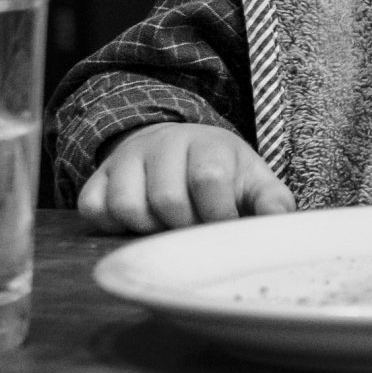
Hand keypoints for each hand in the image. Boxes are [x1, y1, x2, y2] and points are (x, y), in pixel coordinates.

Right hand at [79, 123, 295, 233]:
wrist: (176, 148)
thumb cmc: (223, 173)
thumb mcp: (254, 182)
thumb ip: (272, 201)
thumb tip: (278, 222)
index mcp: (207, 143)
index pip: (208, 178)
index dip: (217, 213)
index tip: (222, 226)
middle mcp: (162, 144)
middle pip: (167, 198)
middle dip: (184, 226)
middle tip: (193, 229)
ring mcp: (126, 159)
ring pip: (127, 206)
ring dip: (149, 229)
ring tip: (166, 226)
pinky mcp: (97, 177)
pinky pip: (93, 210)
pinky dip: (113, 227)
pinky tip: (137, 224)